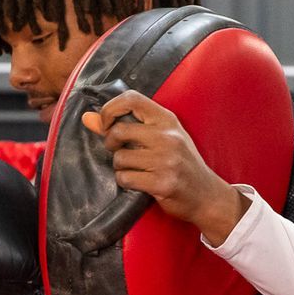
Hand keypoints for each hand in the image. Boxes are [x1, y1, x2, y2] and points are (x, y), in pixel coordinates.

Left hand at [81, 90, 248, 244]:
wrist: (206, 196)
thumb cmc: (181, 164)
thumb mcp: (159, 139)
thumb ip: (124, 126)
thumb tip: (87, 118)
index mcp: (167, 120)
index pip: (131, 98)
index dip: (110, 109)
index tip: (106, 123)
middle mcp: (168, 136)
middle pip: (119, 131)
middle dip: (110, 143)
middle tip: (119, 151)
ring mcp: (166, 160)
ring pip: (119, 158)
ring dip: (121, 167)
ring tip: (136, 170)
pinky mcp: (162, 183)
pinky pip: (125, 178)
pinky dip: (126, 182)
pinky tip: (139, 183)